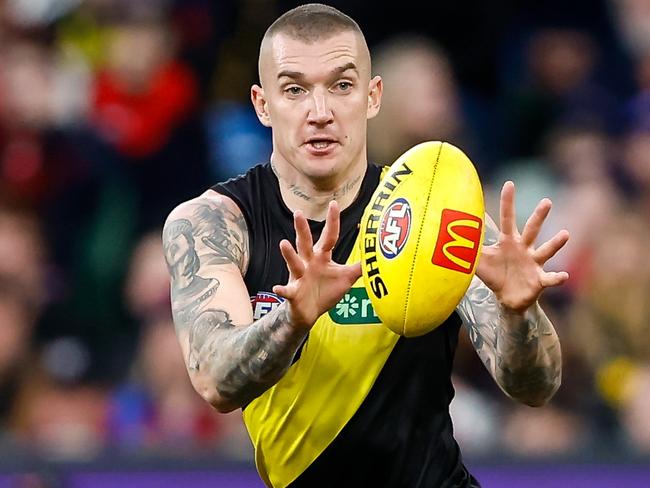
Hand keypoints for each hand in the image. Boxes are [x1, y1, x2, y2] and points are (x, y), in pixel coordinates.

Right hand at [273, 201, 361, 328]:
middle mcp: (308, 263)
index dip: (332, 221)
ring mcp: (299, 277)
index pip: (329, 236)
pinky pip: (287, 290)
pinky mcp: (293, 293)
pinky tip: (277, 288)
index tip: (333, 204)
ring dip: (289, 254)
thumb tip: (378, 255)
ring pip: (294, 263)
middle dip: (302, 229)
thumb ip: (359, 266)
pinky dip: (282, 289)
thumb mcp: (346, 278)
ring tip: (284, 243)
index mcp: (322, 257)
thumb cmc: (325, 292)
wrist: (308, 313)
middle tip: (298, 213)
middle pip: (305, 243)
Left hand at [476, 181, 569, 312]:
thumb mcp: (478, 262)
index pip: (507, 218)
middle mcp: (524, 248)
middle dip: (539, 216)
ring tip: (565, 234)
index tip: (509, 184)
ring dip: (555, 243)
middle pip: (532, 229)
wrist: (507, 299)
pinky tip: (563, 276)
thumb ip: (465, 248)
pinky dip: (557, 278)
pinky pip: (550, 278)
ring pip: (546, 250)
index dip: (507, 202)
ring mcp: (534, 263)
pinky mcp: (540, 280)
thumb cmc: (494, 275)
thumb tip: (443, 237)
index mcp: (508, 242)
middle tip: (546, 201)